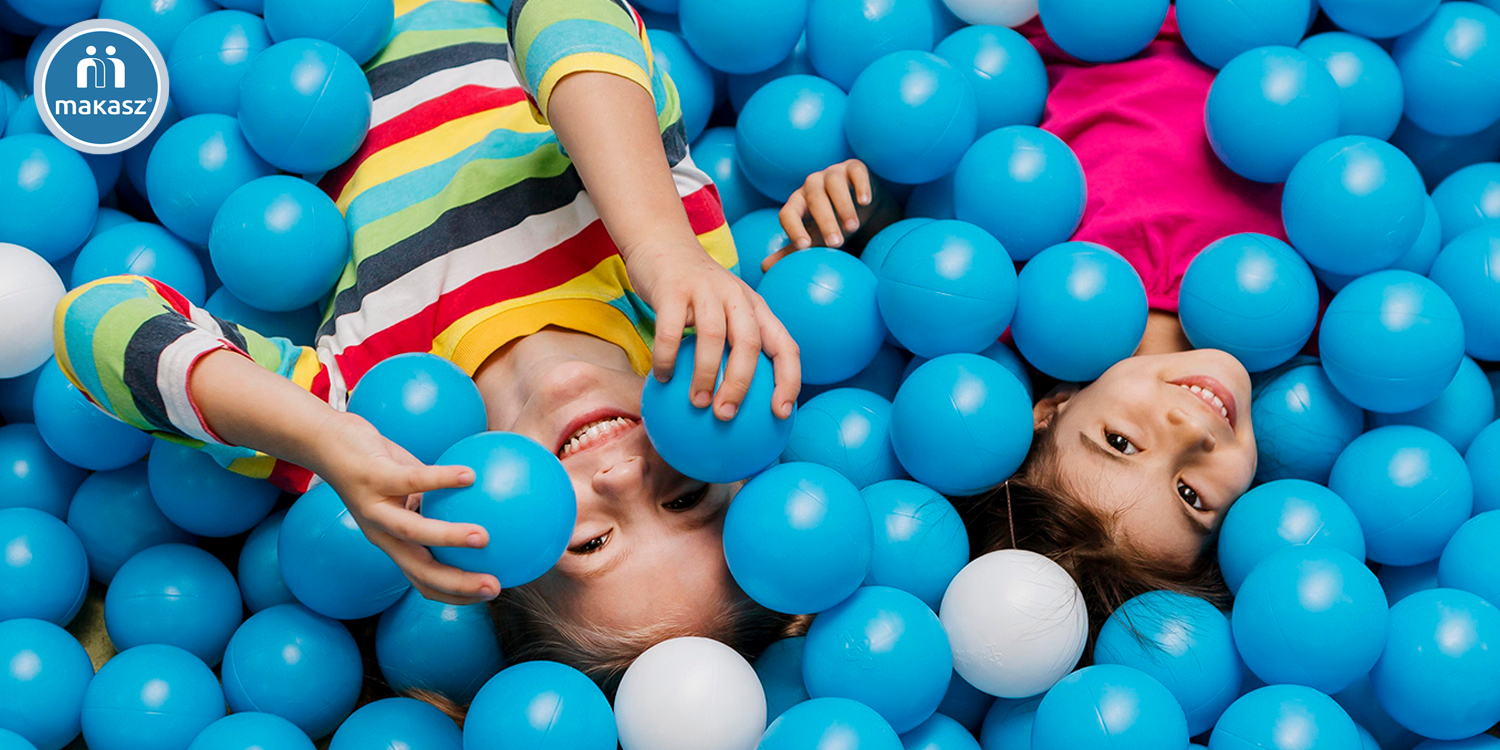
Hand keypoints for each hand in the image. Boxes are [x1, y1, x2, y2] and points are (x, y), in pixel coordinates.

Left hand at [313, 412, 500, 604]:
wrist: (327, 442)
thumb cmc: (377, 467)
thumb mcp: (408, 492)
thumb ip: (436, 504)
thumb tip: (484, 505)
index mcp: (392, 542)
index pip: (423, 582)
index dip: (455, 596)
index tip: (489, 596)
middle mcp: (381, 534)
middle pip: (420, 571)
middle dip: (458, 584)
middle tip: (494, 588)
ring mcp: (374, 508)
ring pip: (411, 531)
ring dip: (448, 538)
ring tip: (483, 538)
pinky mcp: (373, 478)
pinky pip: (412, 480)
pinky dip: (441, 480)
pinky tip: (469, 476)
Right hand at [624, 237, 799, 420]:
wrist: (663, 243)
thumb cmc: (695, 292)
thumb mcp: (724, 313)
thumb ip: (733, 348)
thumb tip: (736, 406)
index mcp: (756, 308)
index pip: (785, 345)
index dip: (789, 380)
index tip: (780, 413)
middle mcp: (737, 296)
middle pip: (750, 343)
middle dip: (741, 384)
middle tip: (726, 415)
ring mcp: (705, 289)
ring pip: (713, 336)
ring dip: (705, 375)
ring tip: (697, 403)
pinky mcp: (672, 288)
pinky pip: (670, 329)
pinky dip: (667, 357)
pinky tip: (661, 378)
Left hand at [777, 159, 872, 256]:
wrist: (860, 205)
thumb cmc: (831, 223)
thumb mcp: (814, 238)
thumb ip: (792, 251)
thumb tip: (764, 267)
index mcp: (797, 203)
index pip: (788, 213)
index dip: (793, 229)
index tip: (804, 247)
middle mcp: (812, 185)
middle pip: (814, 198)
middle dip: (824, 221)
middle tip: (836, 243)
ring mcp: (833, 173)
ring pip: (834, 183)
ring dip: (843, 206)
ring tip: (853, 227)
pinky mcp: (854, 167)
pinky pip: (856, 172)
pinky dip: (860, 185)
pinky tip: (865, 202)